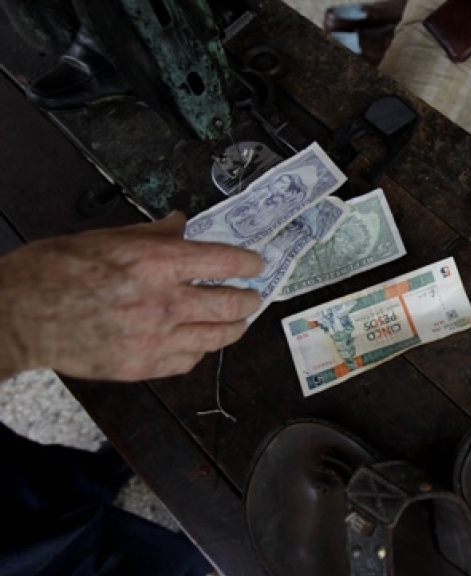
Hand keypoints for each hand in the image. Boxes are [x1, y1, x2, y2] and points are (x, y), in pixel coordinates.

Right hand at [0, 212, 263, 381]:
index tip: (256, 264)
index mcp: (154, 262)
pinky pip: (189, 361)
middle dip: (249, 299)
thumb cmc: (55, 271)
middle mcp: (162, 302)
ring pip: (217, 338)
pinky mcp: (142, 366)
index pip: (223, 261)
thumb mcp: (106, 238)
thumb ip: (152, 234)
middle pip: (231, 305)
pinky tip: (198, 342)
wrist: (17, 317)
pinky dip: (199, 350)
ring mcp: (154, 338)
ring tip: (237, 322)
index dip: (248, 263)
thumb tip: (182, 224)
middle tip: (251, 296)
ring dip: (233, 328)